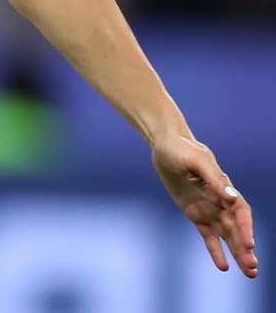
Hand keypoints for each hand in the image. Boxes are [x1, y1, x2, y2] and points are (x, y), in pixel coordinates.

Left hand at [152, 134, 257, 277]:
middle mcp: (221, 201)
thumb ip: (214, 179)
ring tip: (250, 273)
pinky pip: (208, 236)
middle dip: (245, 248)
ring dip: (237, 253)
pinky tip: (223, 266)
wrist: (165, 146)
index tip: (248, 244)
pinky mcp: (196, 215)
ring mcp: (210, 209)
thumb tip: (232, 198)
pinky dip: (215, 251)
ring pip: (227, 236)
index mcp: (225, 187)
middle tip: (253, 268)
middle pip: (237, 228)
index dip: (246, 228)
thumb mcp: (197, 160)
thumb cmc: (183, 149)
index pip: (241, 211)